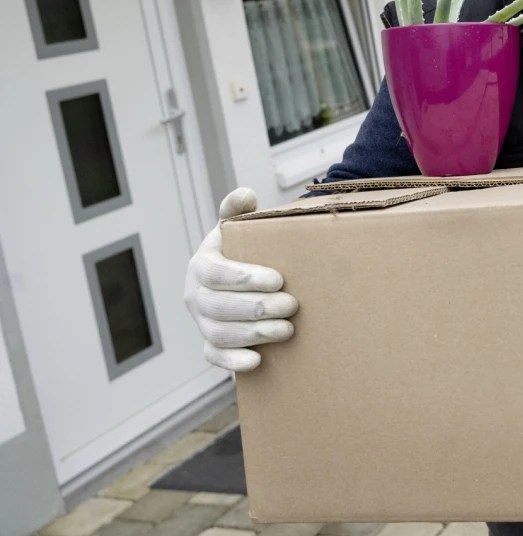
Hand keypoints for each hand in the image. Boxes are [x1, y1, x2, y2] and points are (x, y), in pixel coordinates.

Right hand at [184, 187, 297, 371]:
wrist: (233, 280)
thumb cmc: (241, 252)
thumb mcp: (237, 229)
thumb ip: (237, 210)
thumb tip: (246, 194)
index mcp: (202, 264)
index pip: (216, 273)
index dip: (245, 278)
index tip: (278, 279)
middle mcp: (196, 295)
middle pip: (219, 306)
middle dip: (257, 308)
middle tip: (292, 305)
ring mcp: (201, 322)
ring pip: (219, 333)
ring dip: (253, 334)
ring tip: (287, 330)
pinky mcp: (210, 343)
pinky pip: (214, 356)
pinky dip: (232, 362)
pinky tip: (257, 361)